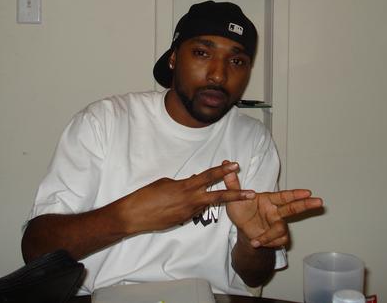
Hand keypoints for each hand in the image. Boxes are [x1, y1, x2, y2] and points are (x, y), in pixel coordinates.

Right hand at [121, 162, 254, 233]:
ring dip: (213, 199)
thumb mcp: (165, 182)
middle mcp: (190, 201)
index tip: (235, 165)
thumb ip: (182, 182)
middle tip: (251, 193)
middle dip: (236, 195)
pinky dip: (196, 205)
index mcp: (185, 187)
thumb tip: (191, 183)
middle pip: (218, 197)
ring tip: (220, 195)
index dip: (223, 171)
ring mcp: (188, 213)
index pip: (208, 177)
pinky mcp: (183, 221)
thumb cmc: (146, 195)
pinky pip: (195, 211)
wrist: (134, 216)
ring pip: (206, 204)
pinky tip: (188, 202)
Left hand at [223, 161, 322, 247]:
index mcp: (269, 200)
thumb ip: (232, 182)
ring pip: (281, 229)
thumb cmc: (241, 210)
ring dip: (270, 235)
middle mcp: (276, 211)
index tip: (308, 192)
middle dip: (307, 205)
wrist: (241, 230)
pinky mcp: (276, 237)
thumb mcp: (233, 197)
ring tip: (256, 240)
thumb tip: (226, 163)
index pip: (284, 196)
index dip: (296, 194)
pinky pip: (277, 240)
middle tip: (319, 202)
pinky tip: (256, 242)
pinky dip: (267, 242)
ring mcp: (277, 224)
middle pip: (294, 208)